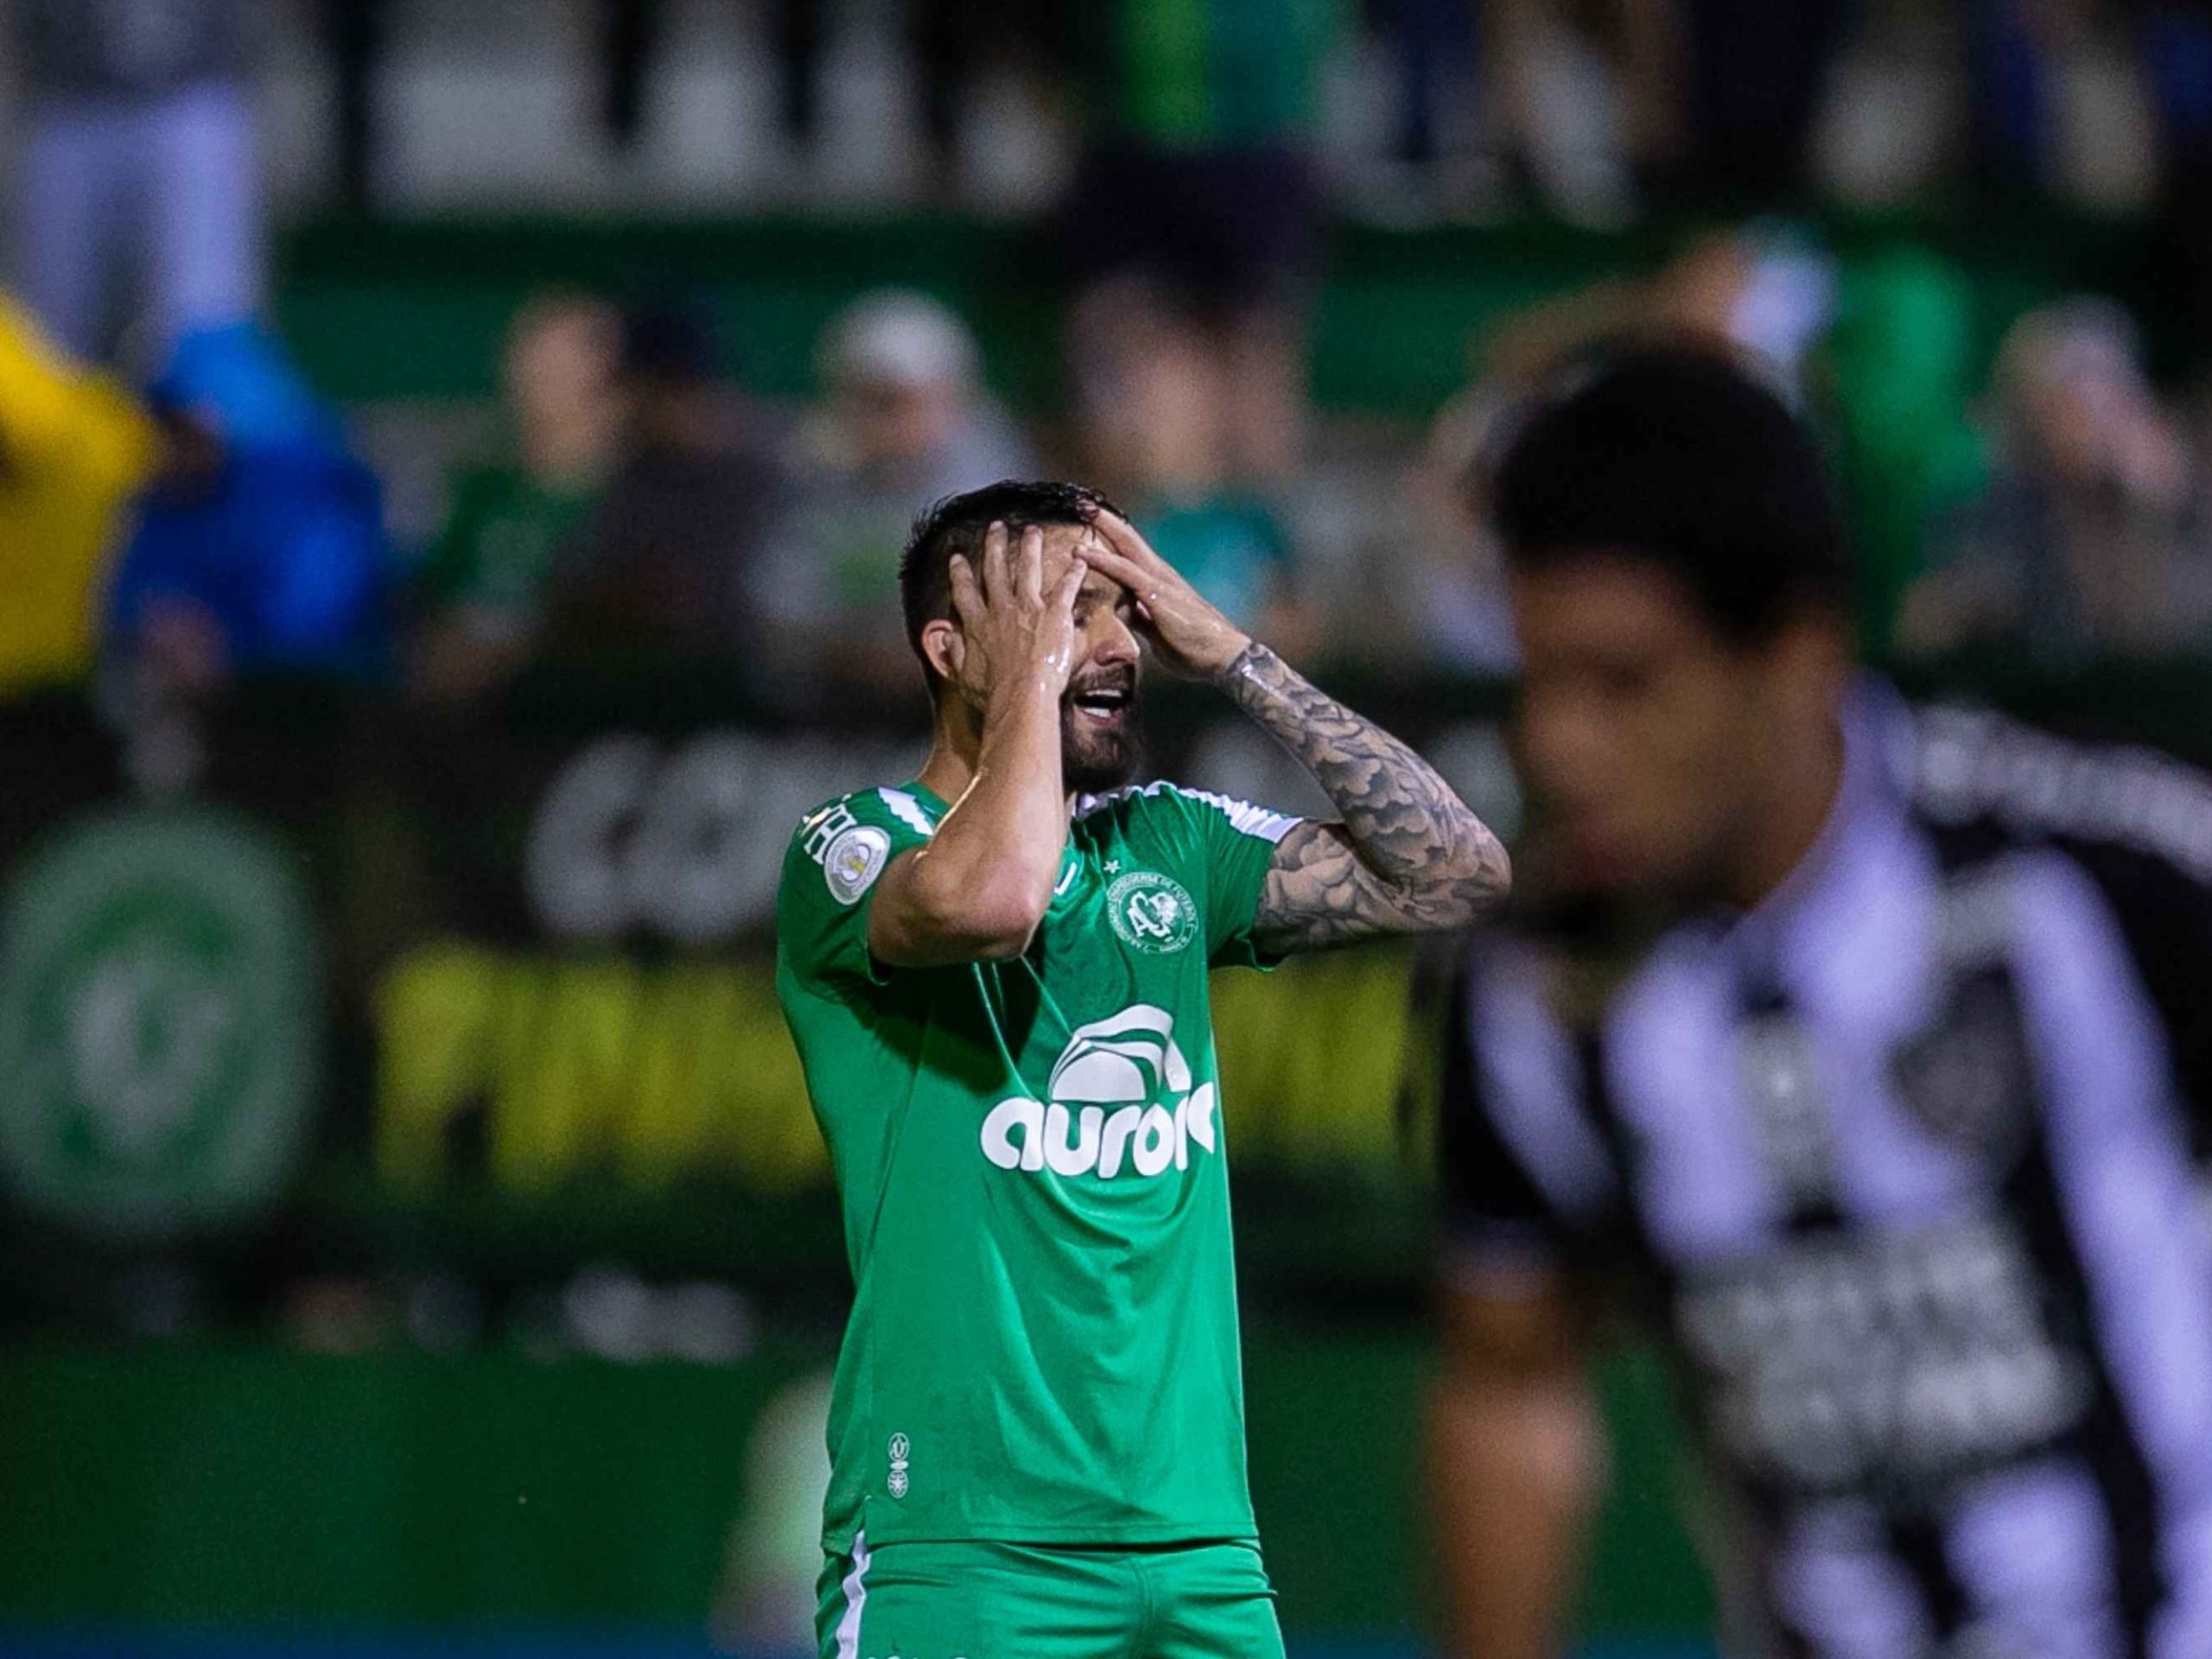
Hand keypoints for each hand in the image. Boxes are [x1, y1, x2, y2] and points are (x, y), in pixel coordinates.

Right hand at [947, 521, 1086, 702]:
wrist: (1022, 696)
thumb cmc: (994, 694)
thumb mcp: (964, 677)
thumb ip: (955, 654)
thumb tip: (947, 638)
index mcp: (977, 625)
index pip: (965, 592)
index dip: (960, 573)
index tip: (957, 558)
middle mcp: (1000, 610)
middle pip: (995, 570)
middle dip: (995, 546)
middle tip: (996, 527)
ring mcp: (1028, 608)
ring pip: (1027, 569)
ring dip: (1029, 547)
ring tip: (1032, 530)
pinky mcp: (1053, 613)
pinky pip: (1065, 587)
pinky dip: (1073, 574)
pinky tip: (1079, 561)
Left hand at [1082, 512, 1251, 677]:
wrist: (1225, 657)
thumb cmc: (1194, 648)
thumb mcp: (1156, 633)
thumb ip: (1138, 620)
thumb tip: (1120, 614)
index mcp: (1157, 582)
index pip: (1130, 551)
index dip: (1111, 533)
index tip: (1089, 517)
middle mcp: (1159, 574)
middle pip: (1127, 539)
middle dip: (1105, 518)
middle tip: (1081, 500)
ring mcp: (1159, 582)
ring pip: (1126, 546)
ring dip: (1103, 526)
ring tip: (1081, 508)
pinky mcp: (1157, 596)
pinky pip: (1126, 573)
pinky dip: (1103, 561)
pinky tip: (1083, 553)